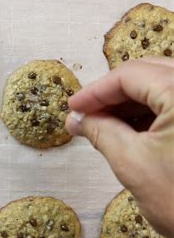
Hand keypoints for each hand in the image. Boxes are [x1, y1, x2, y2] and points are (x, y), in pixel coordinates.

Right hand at [65, 57, 173, 237]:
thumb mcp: (132, 164)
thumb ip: (100, 132)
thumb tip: (76, 119)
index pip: (130, 75)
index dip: (95, 91)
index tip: (73, 107)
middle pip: (148, 74)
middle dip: (112, 94)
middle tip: (85, 114)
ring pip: (161, 87)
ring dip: (129, 103)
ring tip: (102, 125)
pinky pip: (173, 105)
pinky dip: (148, 114)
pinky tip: (128, 130)